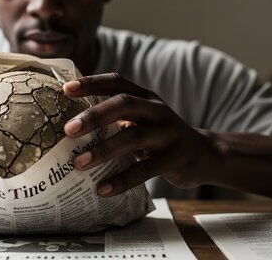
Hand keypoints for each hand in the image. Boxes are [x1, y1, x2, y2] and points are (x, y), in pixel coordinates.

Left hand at [63, 73, 217, 196]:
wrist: (205, 155)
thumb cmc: (160, 136)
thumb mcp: (142, 120)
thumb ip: (116, 117)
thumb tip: (70, 124)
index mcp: (145, 97)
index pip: (116, 82)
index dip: (91, 82)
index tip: (65, 89)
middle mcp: (157, 110)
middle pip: (124, 104)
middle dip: (94, 116)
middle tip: (68, 130)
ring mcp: (168, 133)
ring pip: (133, 137)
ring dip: (103, 151)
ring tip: (78, 163)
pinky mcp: (175, 159)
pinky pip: (145, 170)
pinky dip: (122, 180)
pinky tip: (102, 189)